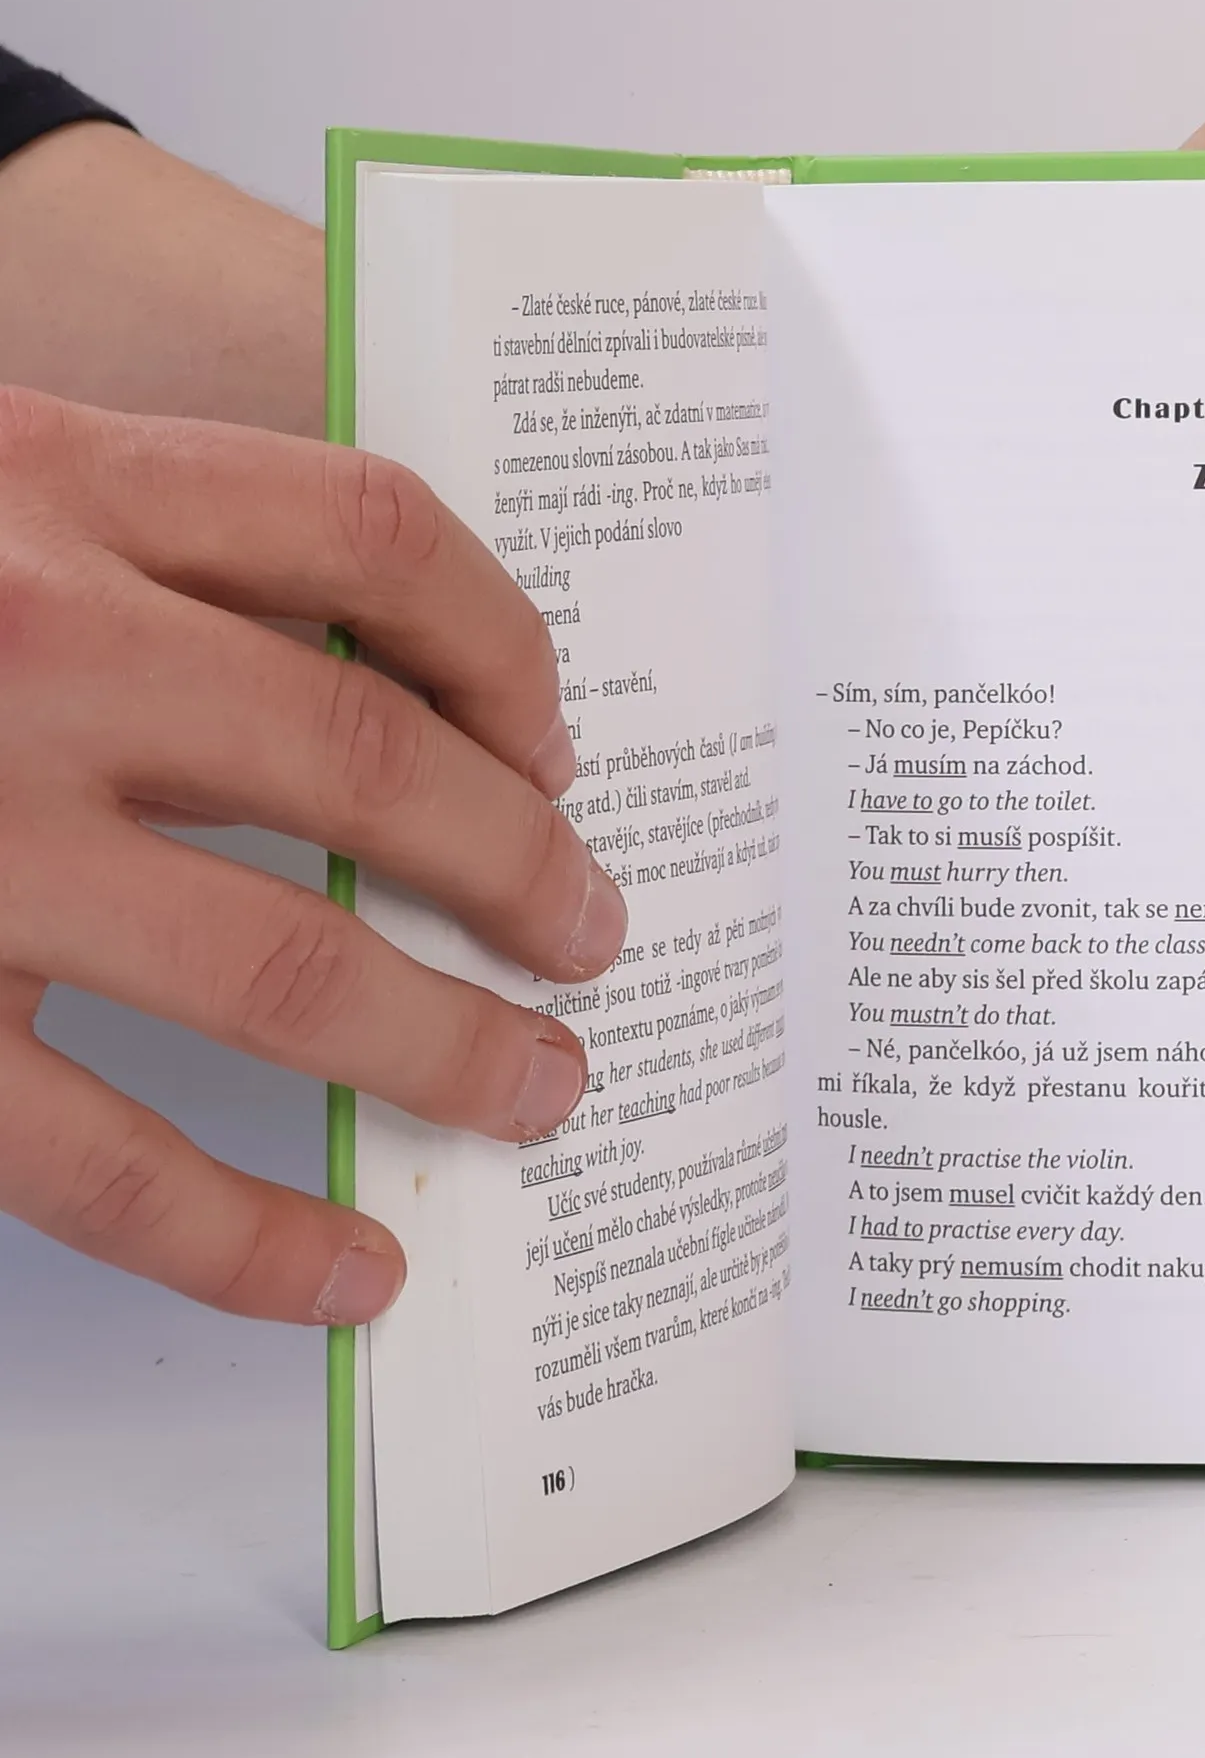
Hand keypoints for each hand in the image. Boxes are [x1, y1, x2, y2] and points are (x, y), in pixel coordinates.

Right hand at [0, 389, 622, 1321]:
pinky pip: (99, 1162)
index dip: (508, 646)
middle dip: (521, 867)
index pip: (376, 533)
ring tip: (538, 1092)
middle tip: (594, 937)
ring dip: (442, 1045)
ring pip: (280, 964)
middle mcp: (26, 650)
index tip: (558, 744)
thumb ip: (148, 542)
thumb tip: (380, 679)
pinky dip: (245, 1236)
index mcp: (53, 487)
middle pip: (370, 761)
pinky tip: (347, 1271)